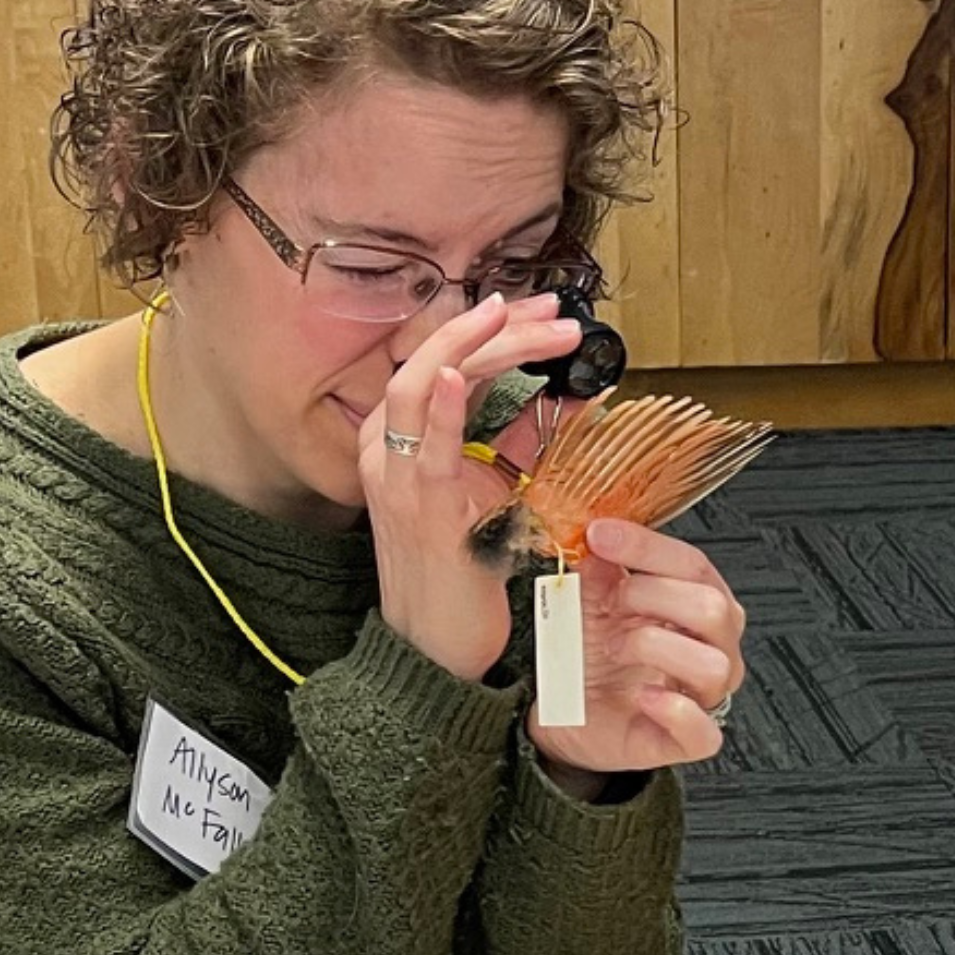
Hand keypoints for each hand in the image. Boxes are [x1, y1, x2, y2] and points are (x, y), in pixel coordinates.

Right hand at [366, 293, 583, 680]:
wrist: (437, 643)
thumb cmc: (462, 570)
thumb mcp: (495, 490)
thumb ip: (520, 442)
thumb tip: (568, 398)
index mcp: (402, 436)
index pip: (444, 358)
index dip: (493, 326)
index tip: (542, 310)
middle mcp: (386, 445)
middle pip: (433, 358)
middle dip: (496, 326)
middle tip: (554, 313)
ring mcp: (396, 473)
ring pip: (423, 383)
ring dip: (479, 347)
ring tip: (525, 322)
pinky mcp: (419, 506)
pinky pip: (427, 447)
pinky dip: (446, 406)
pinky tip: (465, 375)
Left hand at [530, 519, 747, 781]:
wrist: (564, 710)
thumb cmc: (590, 652)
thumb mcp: (590, 598)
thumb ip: (602, 565)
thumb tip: (601, 532)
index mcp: (699, 605)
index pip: (694, 565)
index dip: (648, 546)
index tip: (599, 534)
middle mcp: (713, 648)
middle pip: (713, 609)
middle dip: (651, 595)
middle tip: (610, 602)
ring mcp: (702, 696)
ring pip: (715, 665)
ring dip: (654, 646)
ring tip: (614, 647)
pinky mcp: (682, 742)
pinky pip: (703, 733)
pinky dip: (675, 711)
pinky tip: (642, 695)